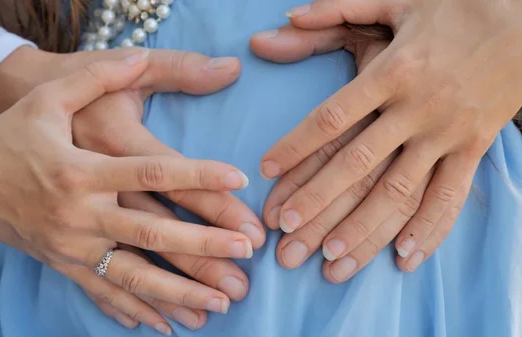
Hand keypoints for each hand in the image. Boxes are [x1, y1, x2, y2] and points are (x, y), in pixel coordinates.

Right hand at [0, 51, 256, 332]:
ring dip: (179, 292)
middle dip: (201, 245)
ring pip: (132, 276)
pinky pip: (105, 294)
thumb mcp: (49, 98)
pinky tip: (168, 326)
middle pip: (150, 232)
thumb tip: (143, 52)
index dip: (196, 175)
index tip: (238, 179)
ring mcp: (72, 247)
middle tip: (245, 251)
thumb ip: (97, 76)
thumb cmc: (14, 136)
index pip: (150, 172)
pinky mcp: (65, 265)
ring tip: (221, 303)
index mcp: (81, 170)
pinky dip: (137, 311)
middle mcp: (79, 214)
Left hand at [250, 24, 435, 280]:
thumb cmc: (455, 10)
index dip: (296, 146)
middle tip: (287, 233)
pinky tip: (404, 258)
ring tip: (333, 260)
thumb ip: (335, 10)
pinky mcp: (475, 148)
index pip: (332, 117)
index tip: (266, 171)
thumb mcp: (394, 0)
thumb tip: (281, 20)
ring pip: (401, 191)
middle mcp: (417, 108)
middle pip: (359, 164)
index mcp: (391, 72)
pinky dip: (430, 229)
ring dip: (366, 228)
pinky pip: (451, 196)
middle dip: (319, 201)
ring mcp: (448, 133)